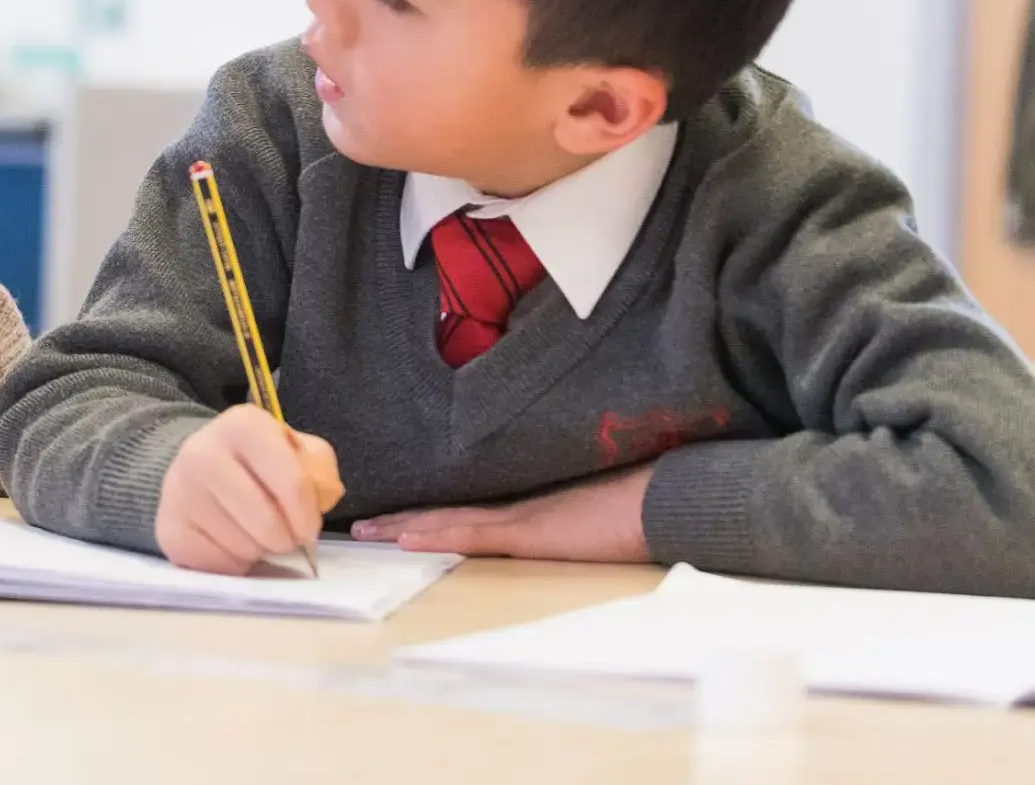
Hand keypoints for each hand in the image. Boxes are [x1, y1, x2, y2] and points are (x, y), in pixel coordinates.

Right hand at [154, 406, 345, 574]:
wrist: (199, 471)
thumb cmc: (258, 464)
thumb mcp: (296, 452)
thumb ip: (319, 470)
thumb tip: (321, 497)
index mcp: (242, 425)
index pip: (292, 482)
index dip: (307, 515)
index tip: (308, 526)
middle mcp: (202, 453)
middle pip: (267, 524)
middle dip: (285, 539)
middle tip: (283, 535)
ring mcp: (179, 493)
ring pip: (243, 548)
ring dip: (259, 551)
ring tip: (252, 533)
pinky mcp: (168, 530)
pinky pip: (220, 567)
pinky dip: (234, 564)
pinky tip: (229, 543)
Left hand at [350, 463, 654, 562]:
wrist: (671, 497)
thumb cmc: (646, 503)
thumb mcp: (598, 511)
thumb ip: (571, 515)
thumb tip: (564, 522)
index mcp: (534, 505)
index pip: (469, 509)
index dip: (430, 513)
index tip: (394, 517)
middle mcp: (521, 506)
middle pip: (450, 512)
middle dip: (405, 519)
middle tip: (363, 523)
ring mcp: (524, 516)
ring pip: (451, 521)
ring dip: (407, 527)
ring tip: (368, 531)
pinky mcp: (532, 530)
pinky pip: (474, 533)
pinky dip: (437, 534)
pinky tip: (406, 538)